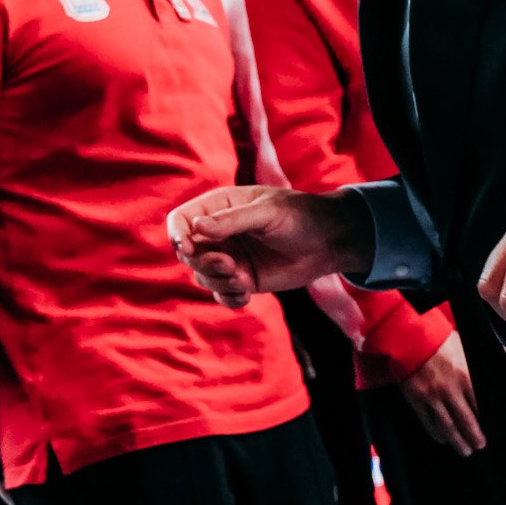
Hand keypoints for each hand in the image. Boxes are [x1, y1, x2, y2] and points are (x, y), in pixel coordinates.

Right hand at [168, 186, 372, 307]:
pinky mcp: (242, 279)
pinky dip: (228, 297)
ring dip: (217, 281)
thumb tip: (196, 227)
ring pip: (202, 276)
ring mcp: (229, 257)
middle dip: (203, 262)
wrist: (328, 241)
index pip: (182, 220)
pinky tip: (246, 293)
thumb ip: (232, 220)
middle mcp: (219, 233)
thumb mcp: (267, 213)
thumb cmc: (299, 216)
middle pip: (188, 253)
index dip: (177, 234)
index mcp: (220, 207)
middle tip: (229, 264)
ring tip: (243, 280)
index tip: (187, 248)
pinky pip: (221, 294)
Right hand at [397, 330, 484, 456]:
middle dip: (475, 436)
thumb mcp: (464, 347)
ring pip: (448, 426)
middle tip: (480, 445)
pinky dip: (436, 433)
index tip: (492, 428)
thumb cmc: (438, 339)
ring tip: (465, 450)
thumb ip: (476, 363)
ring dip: (458, 441)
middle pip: (466, 420)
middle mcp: (450, 389)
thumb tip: (497, 367)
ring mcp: (432, 396)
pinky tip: (443, 439)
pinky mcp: (416, 399)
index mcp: (465, 375)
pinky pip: (427, 422)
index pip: (480, 405)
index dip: (487, 420)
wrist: (409, 336)